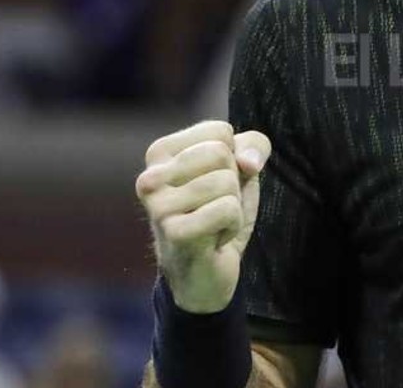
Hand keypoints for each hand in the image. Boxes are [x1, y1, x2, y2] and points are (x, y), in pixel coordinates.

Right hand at [136, 121, 270, 312]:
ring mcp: (158, 206)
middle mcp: (150, 177)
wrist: (206, 272)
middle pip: (221, 153)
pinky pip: (227, 209)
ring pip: (225, 181)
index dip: (233, 159)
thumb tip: (247, 162)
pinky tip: (214, 239)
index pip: (219, 131)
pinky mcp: (173, 231)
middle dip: (233, 183)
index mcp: (160, 153)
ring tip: (213, 223)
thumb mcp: (241, 170)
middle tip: (215, 207)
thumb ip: (253, 146)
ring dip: (232, 206)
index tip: (216, 184)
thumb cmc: (219, 213)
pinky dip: (232, 225)